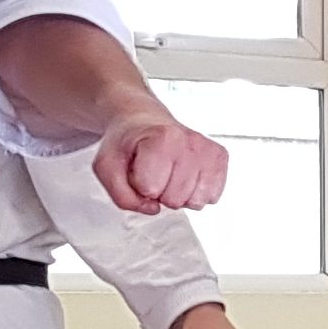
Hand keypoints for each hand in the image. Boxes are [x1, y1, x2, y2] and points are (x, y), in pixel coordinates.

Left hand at [91, 111, 229, 214]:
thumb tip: (153, 208)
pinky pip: (212, 197)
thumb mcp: (106, 166)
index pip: (150, 189)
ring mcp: (208, 149)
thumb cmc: (128, 142)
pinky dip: (196, 194)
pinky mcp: (220, 157)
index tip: (138, 168)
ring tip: (169, 173)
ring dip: (179, 195)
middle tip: (154, 172)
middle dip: (160, 193)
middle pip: (174, 199)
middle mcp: (190, 141)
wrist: (144, 120)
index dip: (138, 185)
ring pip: (196, 202)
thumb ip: (121, 196)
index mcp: (163, 138)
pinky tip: (185, 176)